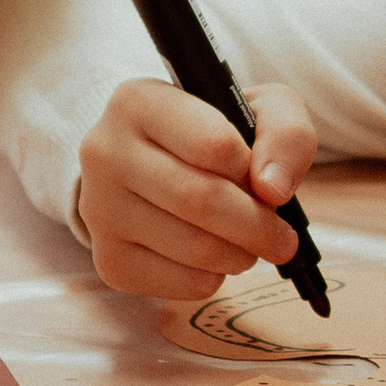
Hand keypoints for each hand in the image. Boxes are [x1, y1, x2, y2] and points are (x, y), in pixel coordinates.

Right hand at [77, 77, 317, 307]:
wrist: (156, 167)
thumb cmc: (213, 134)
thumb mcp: (258, 110)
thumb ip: (285, 133)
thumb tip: (274, 188)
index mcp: (138, 102)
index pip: (213, 144)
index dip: (252, 170)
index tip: (267, 182)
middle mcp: (105, 152)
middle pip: (201, 200)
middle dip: (258, 226)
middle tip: (283, 239)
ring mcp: (99, 209)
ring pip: (194, 247)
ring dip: (241, 254)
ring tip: (250, 243)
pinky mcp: (109, 259)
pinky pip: (179, 283)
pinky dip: (214, 278)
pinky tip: (215, 258)